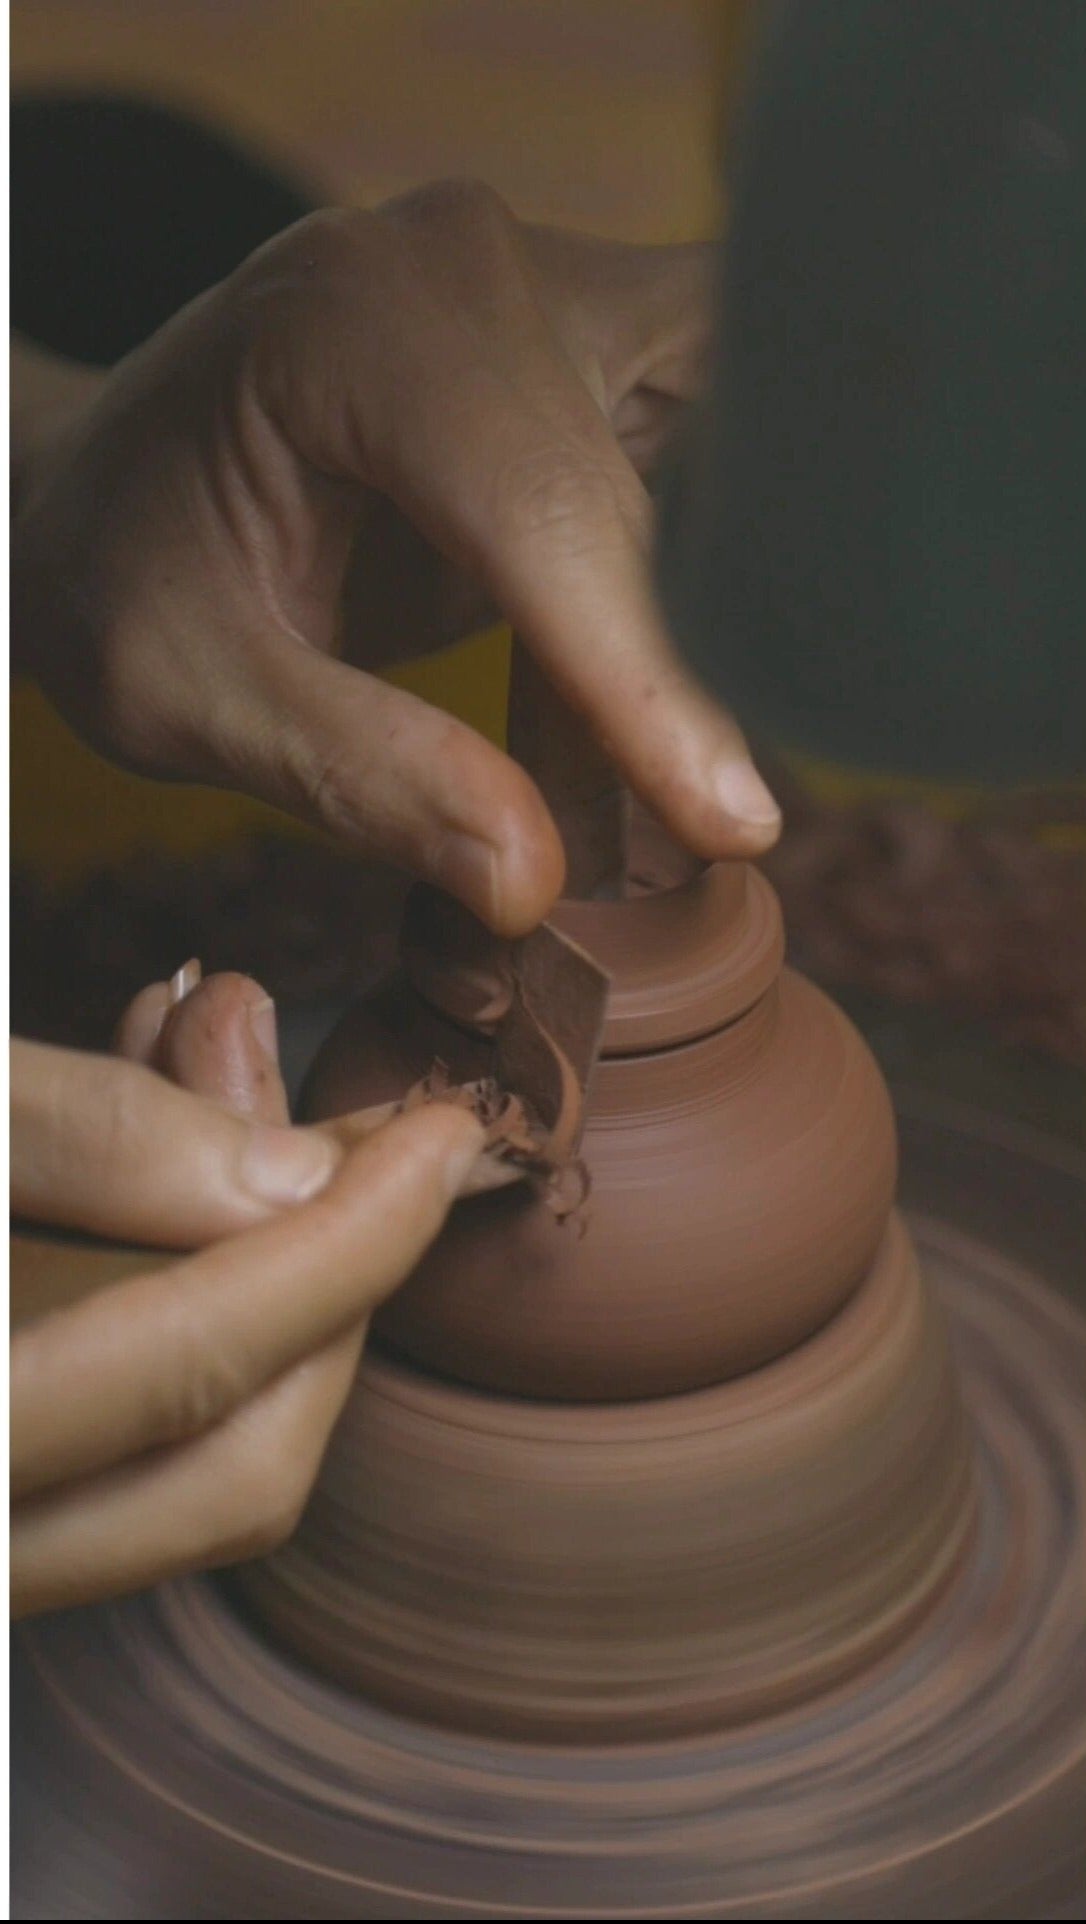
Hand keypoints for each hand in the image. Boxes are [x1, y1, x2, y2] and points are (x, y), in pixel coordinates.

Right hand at [10, 972, 481, 1615]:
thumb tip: (291, 1178)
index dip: (347, 1245)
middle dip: (326, 1280)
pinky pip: (123, 1443)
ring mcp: (6, 1544)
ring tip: (220, 1084)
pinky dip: (165, 1304)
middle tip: (345, 1120)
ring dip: (247, 1274)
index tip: (438, 1140)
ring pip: (187, 1466)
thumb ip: (80, 1140)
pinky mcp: (20, 1501)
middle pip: (236, 1469)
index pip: (199, 1375)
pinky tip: (149, 1157)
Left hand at [12, 182, 778, 938]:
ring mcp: (550, 287)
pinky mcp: (601, 337)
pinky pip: (732, 438)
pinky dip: (724, 568)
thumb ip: (359, 776)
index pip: (545, 510)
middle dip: (706, 655)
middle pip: (670, 467)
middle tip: (715, 825)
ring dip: (749, 594)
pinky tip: (683, 686)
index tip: (728, 826)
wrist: (112, 485)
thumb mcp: (186, 696)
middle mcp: (475, 268)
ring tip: (706, 753)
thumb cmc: (129, 576)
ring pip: (746, 430)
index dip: (644, 683)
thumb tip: (532, 881)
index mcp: (356, 325)